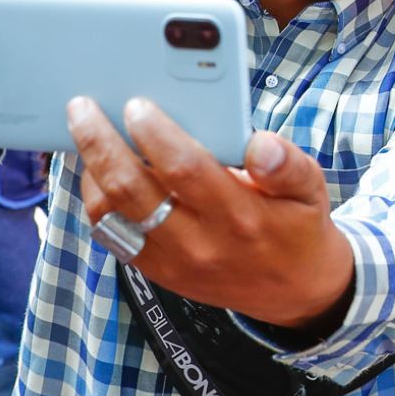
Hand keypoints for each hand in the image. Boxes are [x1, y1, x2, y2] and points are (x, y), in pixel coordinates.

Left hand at [71, 97, 353, 329]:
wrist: (294, 292)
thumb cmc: (299, 227)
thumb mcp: (311, 189)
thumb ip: (288, 164)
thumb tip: (261, 143)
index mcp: (240, 216)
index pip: (185, 169)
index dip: (155, 134)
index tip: (137, 103)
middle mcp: (199, 244)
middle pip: (132, 190)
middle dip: (100, 143)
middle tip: (82, 108)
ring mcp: (172, 262)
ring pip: (110, 213)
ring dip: (90, 169)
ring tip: (84, 132)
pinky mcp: (157, 272)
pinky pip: (110, 233)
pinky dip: (94, 198)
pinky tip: (96, 169)